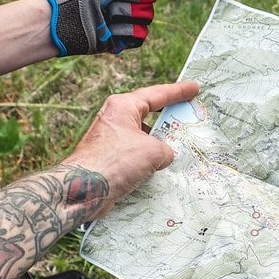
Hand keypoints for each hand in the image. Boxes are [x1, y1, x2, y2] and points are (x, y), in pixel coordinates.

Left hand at [38, 0, 186, 55]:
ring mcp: (124, 21)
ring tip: (103, 15)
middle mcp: (127, 0)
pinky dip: (123, 32)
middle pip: (149, 2)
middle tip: (106, 0)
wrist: (62, 17)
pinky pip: (139, 37)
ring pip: (146, 20)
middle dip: (128, 0)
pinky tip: (107, 29)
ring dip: (123, 16)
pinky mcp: (121, 40)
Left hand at [64, 80, 197, 217]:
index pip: (157, 94)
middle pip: (149, 116)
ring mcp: (111, 140)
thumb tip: (164, 156)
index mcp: (123, 107)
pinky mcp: (109, 159)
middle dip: (169, 120)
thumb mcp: (153, 152)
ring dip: (160, 145)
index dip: (178, 91)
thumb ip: (166, 149)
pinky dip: (149, 160)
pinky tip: (161, 170)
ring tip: (179, 151)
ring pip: (143, 138)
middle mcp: (115, 119)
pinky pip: (136, 154)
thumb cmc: (116, 162)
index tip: (194, 88)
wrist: (83, 189)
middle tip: (189, 119)